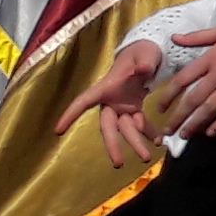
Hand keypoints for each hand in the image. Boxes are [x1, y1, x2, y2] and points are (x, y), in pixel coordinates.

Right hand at [60, 45, 166, 166]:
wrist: (150, 54)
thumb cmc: (142, 51)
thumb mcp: (146, 54)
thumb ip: (145, 63)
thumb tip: (144, 70)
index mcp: (107, 87)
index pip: (84, 101)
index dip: (71, 114)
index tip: (58, 130)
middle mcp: (112, 100)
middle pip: (108, 126)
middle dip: (113, 145)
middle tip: (119, 164)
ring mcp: (123, 106)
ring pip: (126, 129)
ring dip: (136, 142)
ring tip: (148, 157)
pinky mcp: (134, 108)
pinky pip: (139, 124)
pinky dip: (148, 133)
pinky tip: (158, 141)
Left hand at [150, 21, 215, 144]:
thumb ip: (197, 37)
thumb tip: (174, 38)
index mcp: (211, 58)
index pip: (184, 79)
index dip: (169, 95)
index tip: (160, 108)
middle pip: (195, 98)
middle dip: (179, 116)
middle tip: (168, 130)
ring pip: (212, 108)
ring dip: (196, 123)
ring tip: (185, 134)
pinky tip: (212, 132)